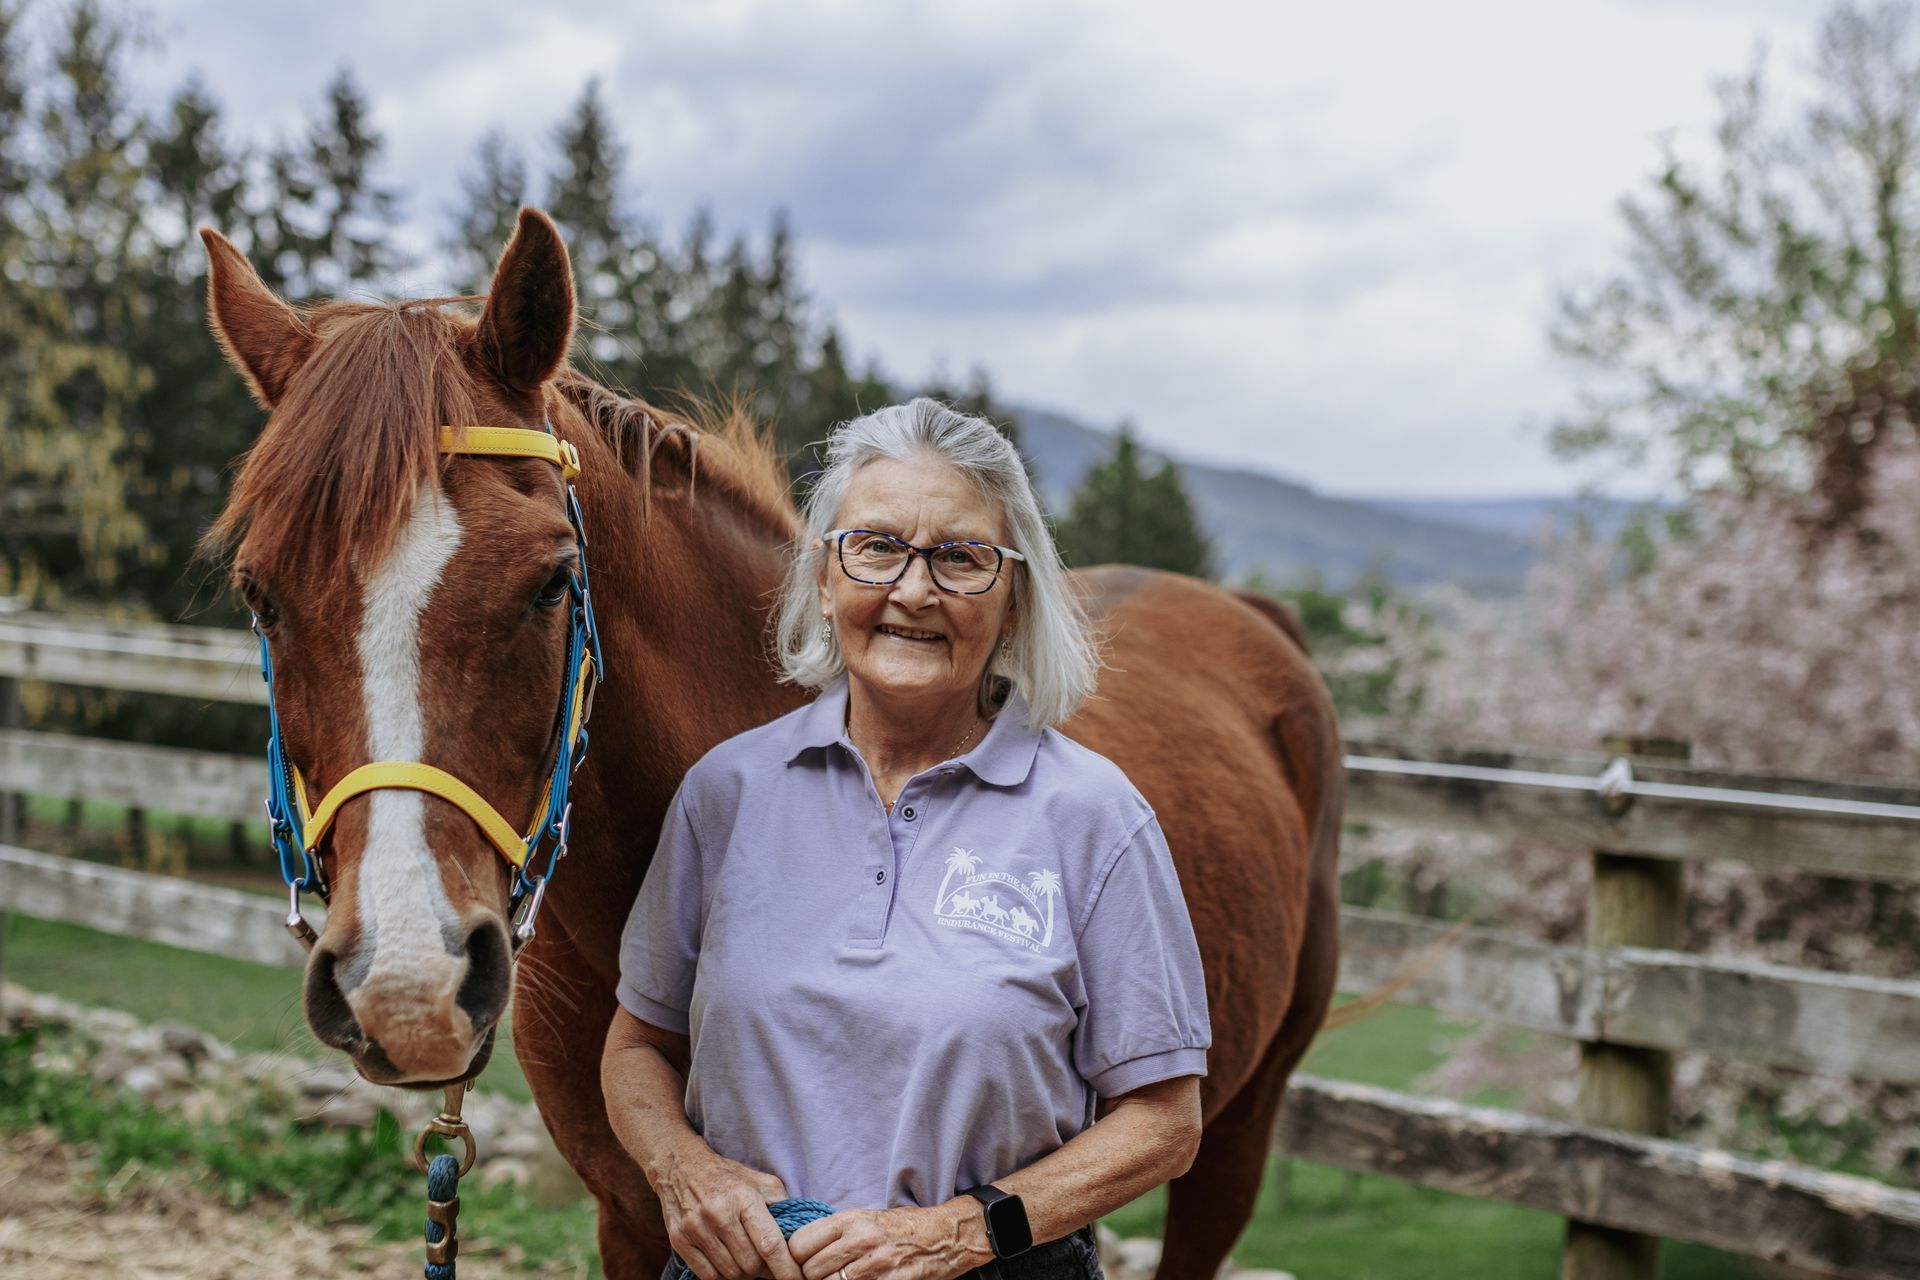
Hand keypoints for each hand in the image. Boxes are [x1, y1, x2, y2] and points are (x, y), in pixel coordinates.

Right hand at [655, 1148, 802, 1279]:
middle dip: (765, 1270)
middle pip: (750, 1264)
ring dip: (744, 1274)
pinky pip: (707, 1276)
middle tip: (769, 1264)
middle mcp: (719, 1213)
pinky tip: (728, 1263)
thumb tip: (800, 1233)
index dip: (785, 1267)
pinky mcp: (679, 1240)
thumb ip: (783, 1204)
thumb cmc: (728, 1177)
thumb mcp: (760, 1181)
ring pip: (730, 1273)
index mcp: (743, 1198)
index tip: (797, 1278)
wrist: (680, 1167)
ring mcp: (696, 1228)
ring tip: (747, 1260)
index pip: (769, 1243)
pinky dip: (722, 1276)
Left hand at [790, 1204, 989, 1279]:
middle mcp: (861, 1239)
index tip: (802, 1265)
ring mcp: (877, 1264)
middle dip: (811, 1278)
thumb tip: (799, 1251)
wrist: (946, 1235)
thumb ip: (835, 1234)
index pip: (799, 1243)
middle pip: (811, 1270)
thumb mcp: (866, 1219)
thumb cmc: (902, 1229)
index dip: (795, 1259)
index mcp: (851, 1219)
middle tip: (821, 1277)